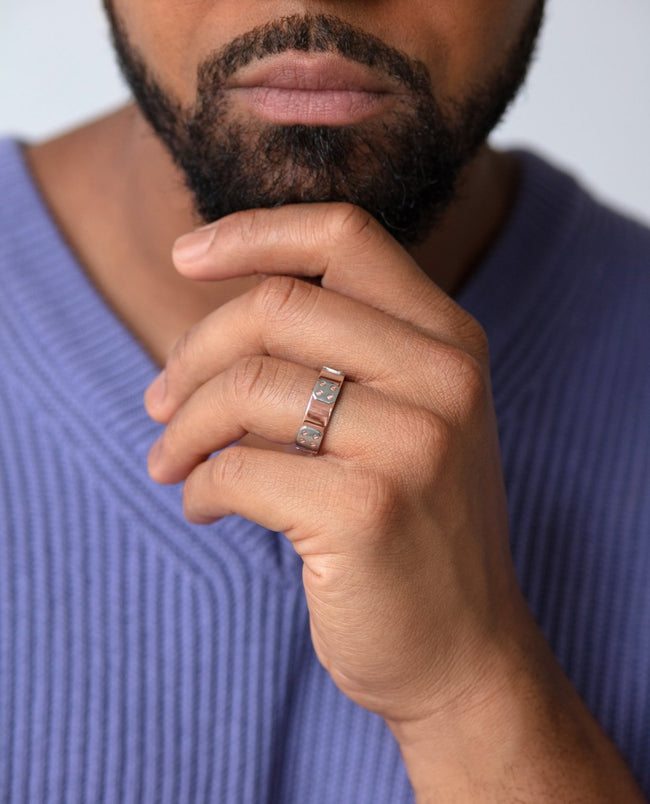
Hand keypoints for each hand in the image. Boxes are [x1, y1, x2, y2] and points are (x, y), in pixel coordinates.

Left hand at [144, 204, 645, 799]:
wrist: (463, 650)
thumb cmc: (412, 528)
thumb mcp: (403, 422)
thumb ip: (338, 358)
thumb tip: (205, 326)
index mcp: (449, 341)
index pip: (345, 235)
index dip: (253, 232)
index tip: (185, 256)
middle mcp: (444, 379)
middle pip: (277, 306)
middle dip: (192, 353)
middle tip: (158, 403)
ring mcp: (414, 443)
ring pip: (247, 387)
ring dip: (183, 426)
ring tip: (169, 461)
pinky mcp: (368, 511)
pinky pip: (239, 470)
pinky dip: (202, 487)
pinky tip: (206, 508)